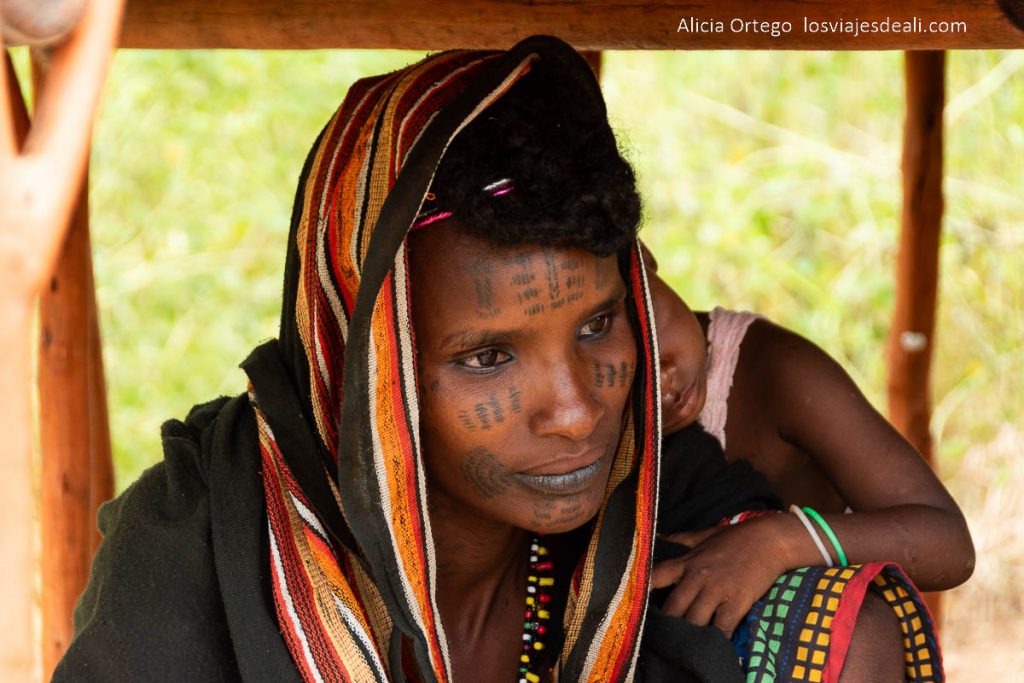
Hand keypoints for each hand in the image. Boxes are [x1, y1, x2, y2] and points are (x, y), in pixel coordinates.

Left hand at [651, 517, 790, 637]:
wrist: (770, 539)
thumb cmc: (736, 537)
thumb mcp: (703, 535)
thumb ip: (678, 539)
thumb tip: (657, 536)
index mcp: (686, 561)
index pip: (655, 578)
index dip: (643, 594)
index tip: (640, 605)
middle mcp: (697, 577)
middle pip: (672, 608)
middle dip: (667, 623)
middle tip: (665, 633)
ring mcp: (717, 591)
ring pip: (693, 621)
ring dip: (689, 633)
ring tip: (686, 642)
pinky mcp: (736, 602)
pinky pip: (721, 628)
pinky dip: (715, 639)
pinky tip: (712, 644)